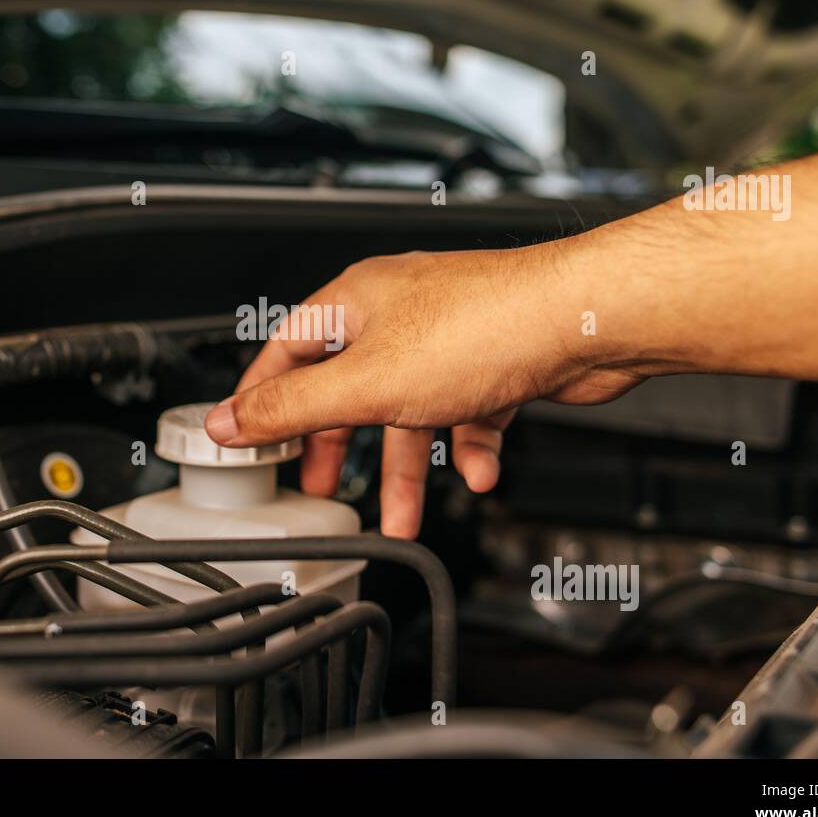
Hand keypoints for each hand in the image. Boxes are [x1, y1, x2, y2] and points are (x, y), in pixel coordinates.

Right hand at [203, 245, 645, 537]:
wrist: (588, 321)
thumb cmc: (487, 327)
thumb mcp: (366, 384)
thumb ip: (293, 407)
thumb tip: (229, 420)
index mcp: (356, 301)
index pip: (287, 350)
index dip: (265, 399)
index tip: (251, 441)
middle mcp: (401, 312)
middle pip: (349, 386)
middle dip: (340, 443)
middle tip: (323, 482)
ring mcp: (450, 336)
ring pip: (411, 409)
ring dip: (407, 465)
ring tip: (403, 514)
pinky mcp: (495, 360)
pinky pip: (465, 412)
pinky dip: (466, 447)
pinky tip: (475, 472)